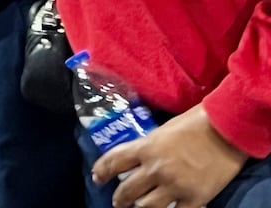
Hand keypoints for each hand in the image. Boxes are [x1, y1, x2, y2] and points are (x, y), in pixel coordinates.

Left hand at [94, 104, 247, 207]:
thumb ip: (149, 146)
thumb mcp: (162, 131)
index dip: (101, 171)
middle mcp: (156, 169)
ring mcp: (175, 185)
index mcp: (146, 148)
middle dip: (120, 198)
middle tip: (118, 202)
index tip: (97, 178)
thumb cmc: (195, 124)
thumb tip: (139, 157)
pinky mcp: (195, 198)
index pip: (114, 161)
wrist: (225, 131)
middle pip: (127, 189)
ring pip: (147, 206)